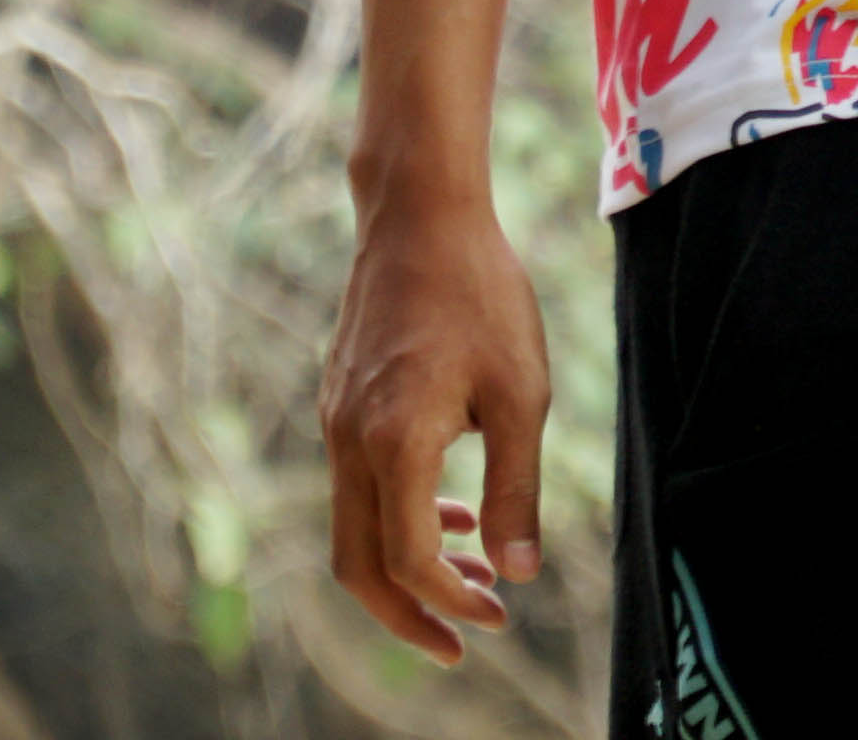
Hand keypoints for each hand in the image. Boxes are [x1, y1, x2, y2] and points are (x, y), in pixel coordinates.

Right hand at [320, 189, 549, 660]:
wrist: (420, 218)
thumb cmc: (483, 295)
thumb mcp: (521, 391)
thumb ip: (517, 485)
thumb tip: (519, 571)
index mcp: (393, 444)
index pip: (408, 560)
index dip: (451, 602)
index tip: (500, 615)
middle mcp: (349, 443)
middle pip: (359, 566)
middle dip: (410, 614)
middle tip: (466, 640)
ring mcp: (335, 425)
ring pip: (354, 530)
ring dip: (406, 568)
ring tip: (473, 581)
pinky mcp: (339, 406)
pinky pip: (358, 487)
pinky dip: (400, 518)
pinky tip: (454, 512)